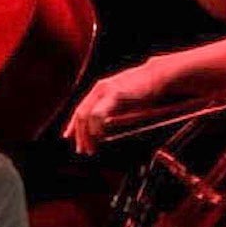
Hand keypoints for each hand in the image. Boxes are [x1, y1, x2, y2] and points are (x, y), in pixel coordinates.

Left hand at [62, 57, 187, 154]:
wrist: (157, 76)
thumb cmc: (143, 91)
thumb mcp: (123, 102)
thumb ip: (112, 112)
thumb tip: (103, 129)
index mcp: (99, 91)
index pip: (80, 110)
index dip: (74, 125)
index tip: (69, 137)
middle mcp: (98, 89)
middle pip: (80, 114)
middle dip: (79, 134)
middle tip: (82, 150)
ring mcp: (105, 90)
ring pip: (86, 114)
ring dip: (87, 134)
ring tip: (91, 147)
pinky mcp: (114, 94)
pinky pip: (99, 113)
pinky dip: (96, 126)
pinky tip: (98, 135)